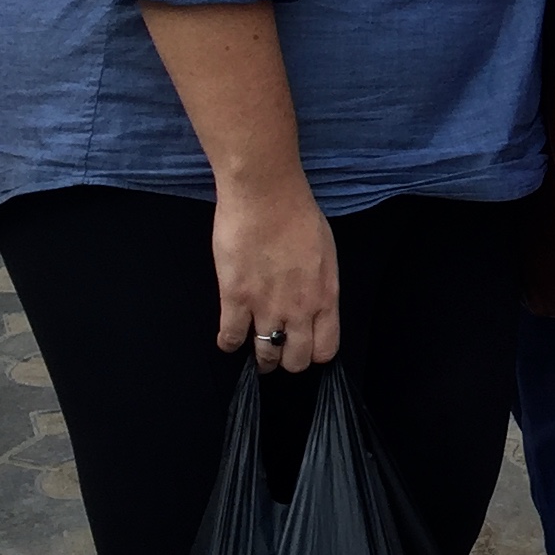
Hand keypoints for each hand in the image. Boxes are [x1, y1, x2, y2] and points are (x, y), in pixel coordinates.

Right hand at [212, 176, 340, 372]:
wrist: (266, 194)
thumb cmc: (298, 214)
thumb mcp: (325, 254)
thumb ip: (320, 285)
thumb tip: (313, 302)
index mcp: (326, 297)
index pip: (326, 349)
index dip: (314, 353)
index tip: (304, 347)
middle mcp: (300, 309)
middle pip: (296, 360)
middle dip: (287, 359)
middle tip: (278, 349)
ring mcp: (267, 306)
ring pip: (265, 355)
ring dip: (260, 357)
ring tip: (254, 349)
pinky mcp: (235, 298)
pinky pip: (231, 338)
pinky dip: (228, 342)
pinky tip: (229, 336)